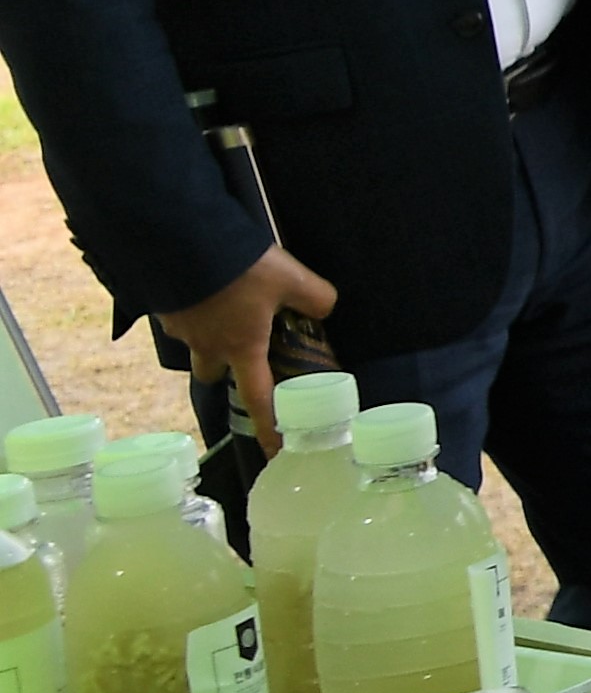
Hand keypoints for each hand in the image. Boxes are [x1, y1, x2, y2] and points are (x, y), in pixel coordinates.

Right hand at [158, 248, 336, 442]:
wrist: (180, 242)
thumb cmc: (239, 268)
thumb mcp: (291, 278)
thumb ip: (316, 299)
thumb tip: (324, 310)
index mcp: (242, 347)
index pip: (258, 399)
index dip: (268, 427)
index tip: (274, 450)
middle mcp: (207, 346)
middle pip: (214, 374)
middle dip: (228, 369)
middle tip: (244, 350)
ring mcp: (181, 329)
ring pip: (195, 345)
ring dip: (209, 336)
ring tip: (225, 310)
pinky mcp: (164, 308)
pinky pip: (181, 319)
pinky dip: (194, 310)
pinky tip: (206, 288)